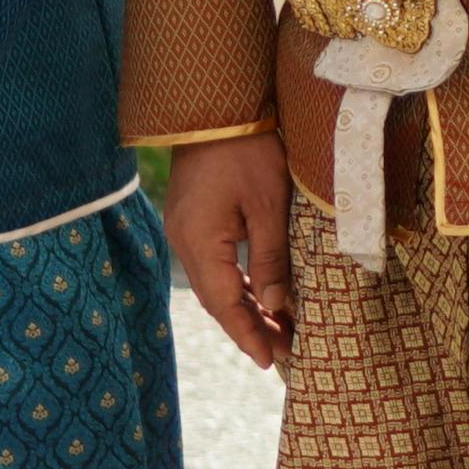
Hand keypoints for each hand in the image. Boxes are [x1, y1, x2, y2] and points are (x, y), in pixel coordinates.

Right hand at [161, 129, 295, 369]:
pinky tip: (260, 297)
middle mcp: (184, 241)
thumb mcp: (270, 206)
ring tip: (278, 331)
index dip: (249, 334)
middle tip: (284, 354)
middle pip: (217, 300)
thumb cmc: (247, 151)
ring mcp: (185, 231)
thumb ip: (271, 259)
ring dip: (244, 308)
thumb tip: (278, 306)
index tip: (273, 360)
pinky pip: (214, 265)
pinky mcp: (193, 220)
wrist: (215, 108)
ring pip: (215, 284)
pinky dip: (237, 285)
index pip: (226, 303)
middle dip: (249, 328)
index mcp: (199, 242)